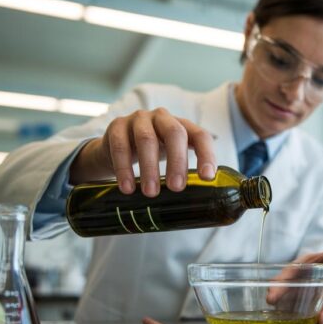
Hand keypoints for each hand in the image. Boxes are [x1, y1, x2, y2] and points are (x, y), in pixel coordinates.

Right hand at [69, 108, 216, 196]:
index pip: (200, 136)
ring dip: (149, 168)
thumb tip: (197, 206)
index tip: (207, 177)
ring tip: (151, 192)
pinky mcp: (117, 126)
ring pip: (146, 139)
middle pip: (174, 133)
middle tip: (176, 187)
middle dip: (177, 161)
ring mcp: (139, 119)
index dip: (206, 155)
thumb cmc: (152, 153)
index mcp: (182, 125)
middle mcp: (162, 118)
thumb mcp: (170, 157)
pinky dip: (124, 169)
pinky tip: (128, 188)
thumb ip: (183, 172)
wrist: (115, 146)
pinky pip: (121, 146)